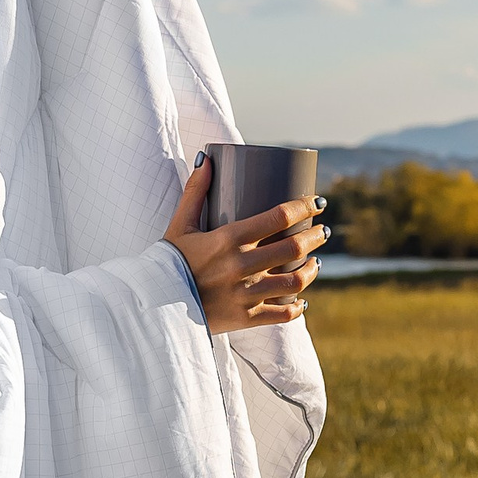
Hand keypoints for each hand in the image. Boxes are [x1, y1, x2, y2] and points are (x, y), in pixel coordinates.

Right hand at [164, 158, 326, 331]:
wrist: (154, 305)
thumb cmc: (169, 261)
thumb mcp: (180, 225)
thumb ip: (194, 192)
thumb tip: (207, 159)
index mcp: (227, 239)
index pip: (278, 216)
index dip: (304, 206)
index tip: (317, 202)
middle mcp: (240, 266)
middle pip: (293, 247)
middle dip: (316, 236)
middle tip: (323, 231)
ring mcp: (244, 294)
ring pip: (294, 282)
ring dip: (311, 271)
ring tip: (315, 263)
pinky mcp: (244, 318)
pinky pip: (281, 315)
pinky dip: (297, 308)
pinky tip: (302, 301)